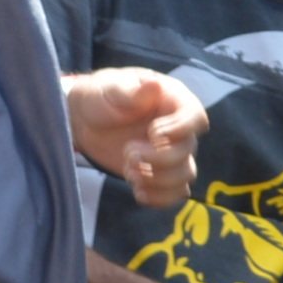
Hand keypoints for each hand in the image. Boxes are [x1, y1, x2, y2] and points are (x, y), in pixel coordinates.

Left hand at [64, 68, 205, 208]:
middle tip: (128, 152)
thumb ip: (133, 91)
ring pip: (185, 175)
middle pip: (188, 151)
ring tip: (130, 172)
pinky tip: (137, 191)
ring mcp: (172, 152)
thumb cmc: (101, 96)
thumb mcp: (112, 88)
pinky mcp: (161, 173)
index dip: (180, 130)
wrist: (86, 121)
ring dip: (157, 180)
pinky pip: (176, 193)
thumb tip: (155, 85)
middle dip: (157, 158)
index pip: (196, 117)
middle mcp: (179, 128)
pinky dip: (159, 197)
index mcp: (173, 101)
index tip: (152, 133)